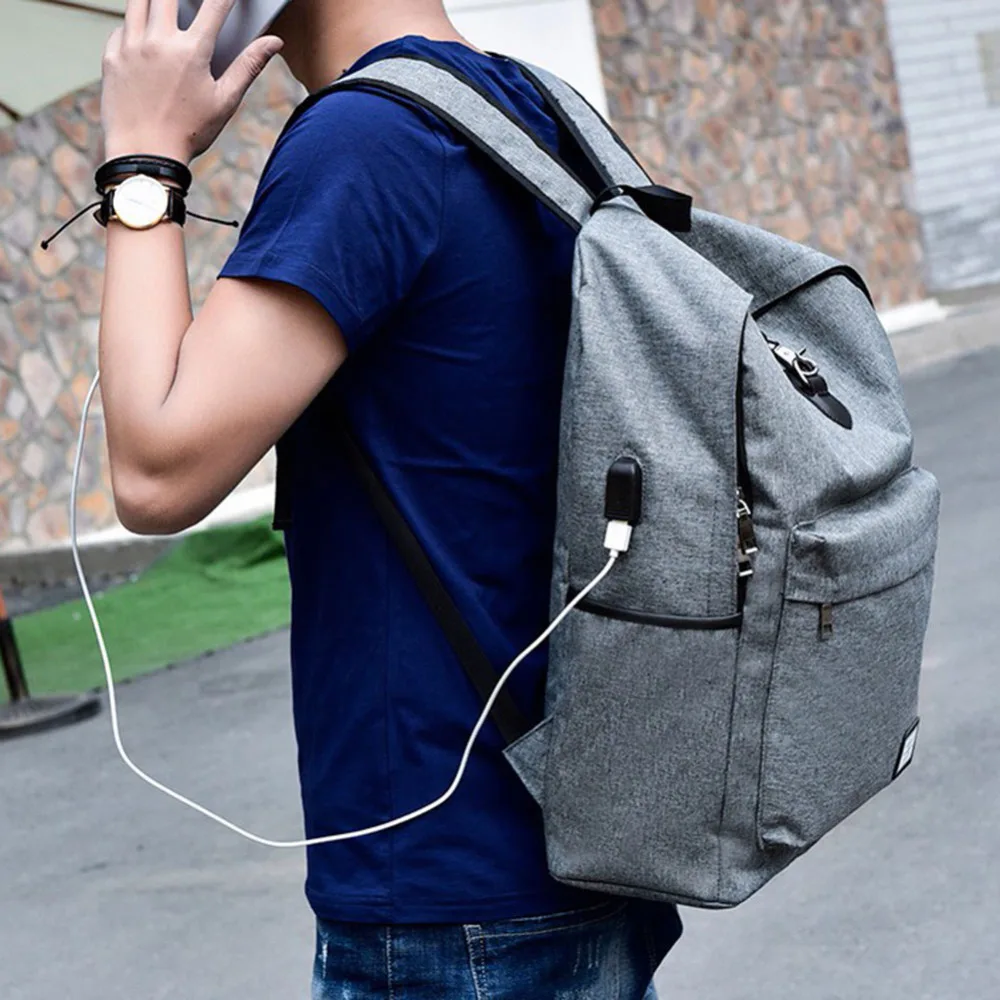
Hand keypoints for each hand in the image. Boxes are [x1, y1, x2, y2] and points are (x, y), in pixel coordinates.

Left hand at [100, 0, 283, 163]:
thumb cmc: (189, 133)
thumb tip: (274, 42)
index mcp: (192, 51)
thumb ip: (249, 66)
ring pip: (139, 1)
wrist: (144, 155)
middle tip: (190, 1)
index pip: (215, 6)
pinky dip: (132, 25)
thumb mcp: (225, 101)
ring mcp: (131, 46)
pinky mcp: (112, 57)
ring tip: (164, 6)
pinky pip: (120, 27)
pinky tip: (141, 34)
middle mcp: (159, 41)